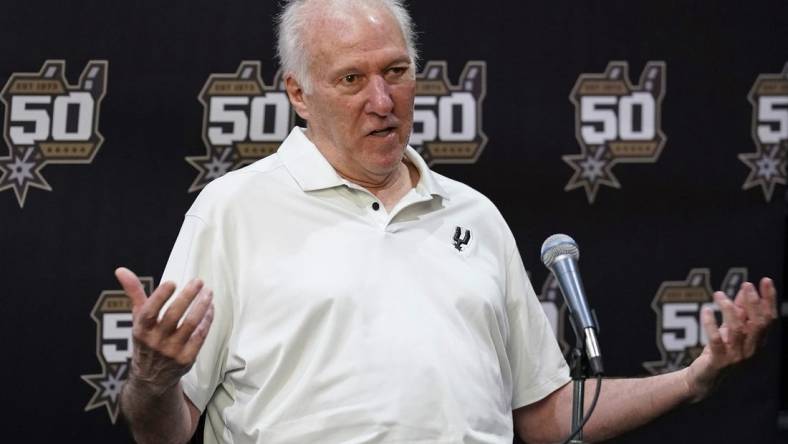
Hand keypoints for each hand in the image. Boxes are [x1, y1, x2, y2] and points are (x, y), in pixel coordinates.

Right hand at [115, 267, 213, 394]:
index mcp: (141, 330)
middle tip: (198, 281)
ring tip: (208, 292)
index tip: (172, 282)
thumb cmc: (146, 339)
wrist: (151, 379)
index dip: (160, 296)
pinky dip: (207, 321)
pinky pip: (200, 336)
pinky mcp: (186, 359)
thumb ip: (134, 293)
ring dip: (201, 306)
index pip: (149, 312)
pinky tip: (210, 308)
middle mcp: (155, 341)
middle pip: (173, 316)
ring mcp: (172, 351)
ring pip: (190, 325)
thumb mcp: (138, 318)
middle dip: (187, 297)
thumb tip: (120, 269)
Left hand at [684, 277, 776, 401]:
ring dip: (729, 310)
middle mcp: (751, 350)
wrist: (704, 379)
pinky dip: (711, 324)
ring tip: (719, 295)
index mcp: (758, 342)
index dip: (768, 299)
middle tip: (746, 285)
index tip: (765, 281)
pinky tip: (706, 311)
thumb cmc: (719, 351)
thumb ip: (739, 312)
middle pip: (758, 324)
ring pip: (738, 330)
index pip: (769, 319)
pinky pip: (716, 340)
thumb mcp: (730, 330)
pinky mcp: (719, 361)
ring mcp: (736, 357)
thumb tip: (744, 290)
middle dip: (753, 303)